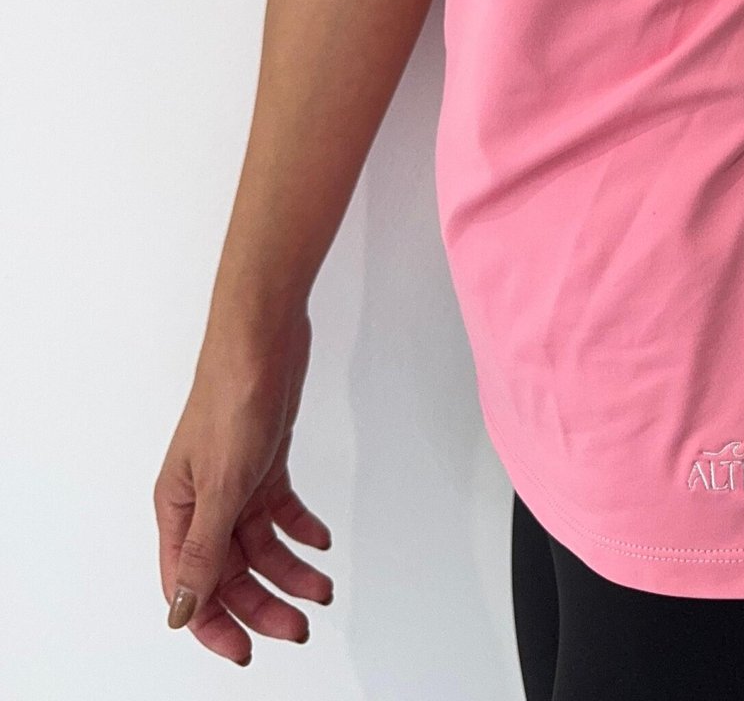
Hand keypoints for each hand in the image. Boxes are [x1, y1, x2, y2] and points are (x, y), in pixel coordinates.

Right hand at [154, 310, 333, 665]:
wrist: (264, 336)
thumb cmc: (232, 395)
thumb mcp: (222, 482)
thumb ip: (206, 548)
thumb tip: (185, 609)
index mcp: (177, 509)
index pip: (189, 586)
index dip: (215, 624)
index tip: (246, 652)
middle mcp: (201, 500)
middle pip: (229, 570)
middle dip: (263, 603)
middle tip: (301, 626)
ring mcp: (234, 479)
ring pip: (259, 544)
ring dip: (290, 569)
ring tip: (321, 589)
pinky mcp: (264, 459)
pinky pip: (280, 509)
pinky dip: (300, 528)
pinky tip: (319, 540)